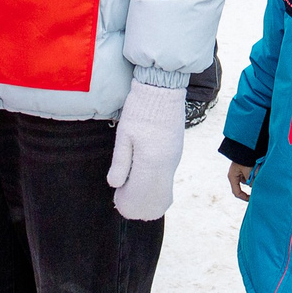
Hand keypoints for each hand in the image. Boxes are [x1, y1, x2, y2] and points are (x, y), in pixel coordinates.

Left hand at [105, 80, 186, 221]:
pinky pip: (166, 178)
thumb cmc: (140, 109)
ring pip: (163, 190)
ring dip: (148, 196)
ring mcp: (174, 159)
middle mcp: (166, 165)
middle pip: (155, 198)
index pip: (141, 194)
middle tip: (123, 198)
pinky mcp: (176, 153)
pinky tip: (142, 179)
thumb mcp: (124, 134)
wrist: (163, 88)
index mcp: (151, 162)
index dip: (128, 202)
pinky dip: (155, 186)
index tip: (117, 199)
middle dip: (139, 204)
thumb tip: (115, 184)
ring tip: (131, 190)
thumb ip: (120, 162)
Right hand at [226, 160, 255, 201]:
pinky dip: (255, 175)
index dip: (244, 198)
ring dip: (254, 179)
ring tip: (258, 172)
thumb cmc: (245, 157)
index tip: (252, 199)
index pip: (237, 193)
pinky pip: (250, 176)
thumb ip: (252, 181)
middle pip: (243, 187)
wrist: (246, 145)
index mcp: (232, 177)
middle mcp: (235, 176)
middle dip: (251, 186)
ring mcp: (240, 173)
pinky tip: (258, 170)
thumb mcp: (248, 170)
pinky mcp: (245, 169)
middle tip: (258, 188)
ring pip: (248, 181)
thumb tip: (255, 188)